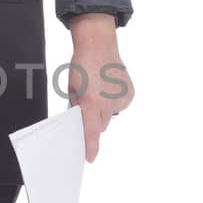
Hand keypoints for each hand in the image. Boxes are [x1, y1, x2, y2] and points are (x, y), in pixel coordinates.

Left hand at [66, 23, 134, 163]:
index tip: (90, 157)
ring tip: (100, 90)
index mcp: (90, 102)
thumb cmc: (82, 66)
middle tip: (90, 101)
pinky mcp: (129, 95)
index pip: (91, 131)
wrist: (98, 45)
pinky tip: (109, 88)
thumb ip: (77, 108)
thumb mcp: (72, 90)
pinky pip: (119, 106)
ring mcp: (121, 99)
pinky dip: (113, 101)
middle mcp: (108, 103)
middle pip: (100, 125)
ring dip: (104, 109)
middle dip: (94, 119)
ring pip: (110, 116)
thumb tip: (80, 122)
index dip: (90, 146)